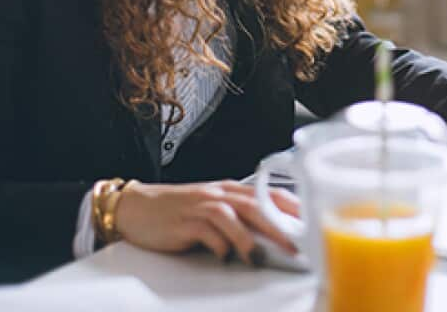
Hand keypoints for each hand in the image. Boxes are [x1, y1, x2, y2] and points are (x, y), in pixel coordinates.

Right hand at [112, 179, 300, 263]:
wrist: (136, 207)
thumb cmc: (178, 210)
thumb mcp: (213, 208)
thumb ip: (241, 218)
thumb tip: (273, 236)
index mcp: (230, 190)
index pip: (268, 193)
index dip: (291, 206)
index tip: (311, 222)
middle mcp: (218, 194)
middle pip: (255, 205)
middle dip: (277, 225)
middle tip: (296, 245)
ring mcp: (201, 206)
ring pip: (232, 215)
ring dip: (248, 236)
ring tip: (260, 255)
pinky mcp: (185, 222)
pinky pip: (206, 232)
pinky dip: (218, 244)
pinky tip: (225, 256)